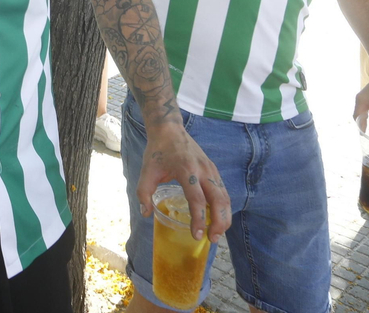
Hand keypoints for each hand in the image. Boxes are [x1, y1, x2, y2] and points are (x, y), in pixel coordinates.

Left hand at [135, 120, 231, 241]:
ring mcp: (211, 169)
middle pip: (218, 200)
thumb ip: (144, 193)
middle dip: (219, 222)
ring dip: (224, 217)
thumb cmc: (157, 151)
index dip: (199, 220)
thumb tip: (146, 214)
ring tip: (217, 233)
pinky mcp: (214, 170)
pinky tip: (218, 218)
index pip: (197, 200)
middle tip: (212, 239)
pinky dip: (224, 207)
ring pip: (225, 197)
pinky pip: (223, 191)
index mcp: (186, 170)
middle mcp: (203, 170)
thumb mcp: (146, 171)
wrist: (169, 129)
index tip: (196, 235)